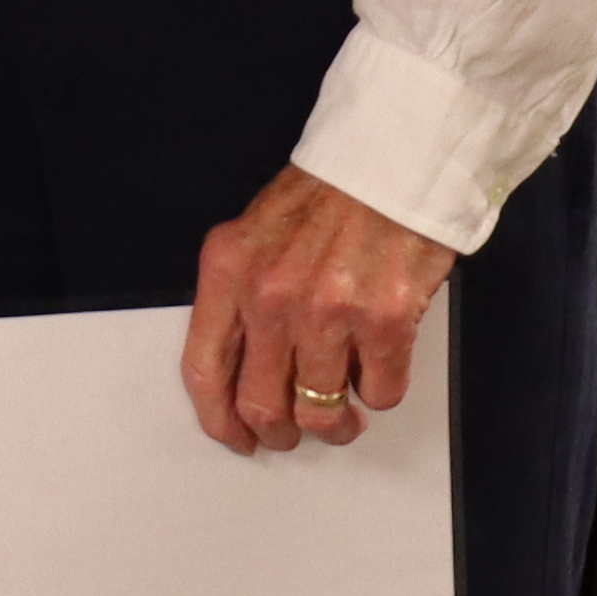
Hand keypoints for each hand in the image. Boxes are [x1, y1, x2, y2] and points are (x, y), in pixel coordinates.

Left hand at [181, 164, 454, 455]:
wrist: (391, 158)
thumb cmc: (327, 195)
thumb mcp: (256, 234)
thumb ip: (241, 298)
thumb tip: (244, 373)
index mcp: (229, 271)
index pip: (205, 371)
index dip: (220, 420)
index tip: (237, 438)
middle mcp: (271, 296)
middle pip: (262, 405)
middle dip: (281, 432)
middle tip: (296, 430)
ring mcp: (329, 312)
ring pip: (320, 412)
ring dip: (334, 424)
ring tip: (344, 412)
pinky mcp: (386, 320)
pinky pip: (379, 392)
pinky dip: (380, 391)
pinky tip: (379, 364)